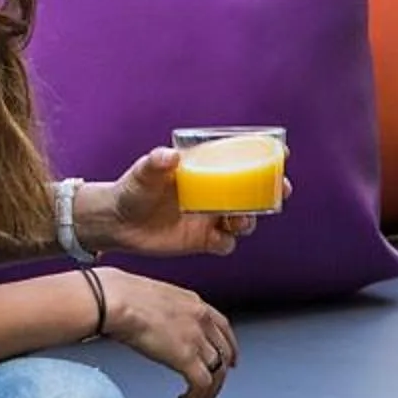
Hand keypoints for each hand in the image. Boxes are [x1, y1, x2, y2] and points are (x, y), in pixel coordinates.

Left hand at [95, 148, 279, 256]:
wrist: (117, 223)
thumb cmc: (131, 190)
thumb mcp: (143, 173)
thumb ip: (156, 163)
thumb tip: (169, 156)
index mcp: (206, 171)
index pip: (241, 161)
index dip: (264, 157)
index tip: (281, 154)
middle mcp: (214, 194)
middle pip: (253, 193)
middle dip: (272, 192)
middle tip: (280, 190)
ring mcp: (210, 218)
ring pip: (245, 220)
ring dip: (249, 220)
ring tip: (238, 219)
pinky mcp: (203, 241)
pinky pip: (226, 243)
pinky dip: (227, 242)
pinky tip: (217, 238)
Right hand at [98, 268, 238, 397]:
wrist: (114, 300)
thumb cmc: (117, 296)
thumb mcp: (150, 296)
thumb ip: (160, 311)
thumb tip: (148, 321)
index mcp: (193, 302)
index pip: (222, 326)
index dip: (229, 346)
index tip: (230, 359)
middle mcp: (201, 320)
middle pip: (224, 352)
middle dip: (221, 374)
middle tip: (214, 388)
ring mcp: (196, 339)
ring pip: (217, 372)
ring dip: (208, 392)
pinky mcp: (186, 358)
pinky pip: (202, 384)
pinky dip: (196, 397)